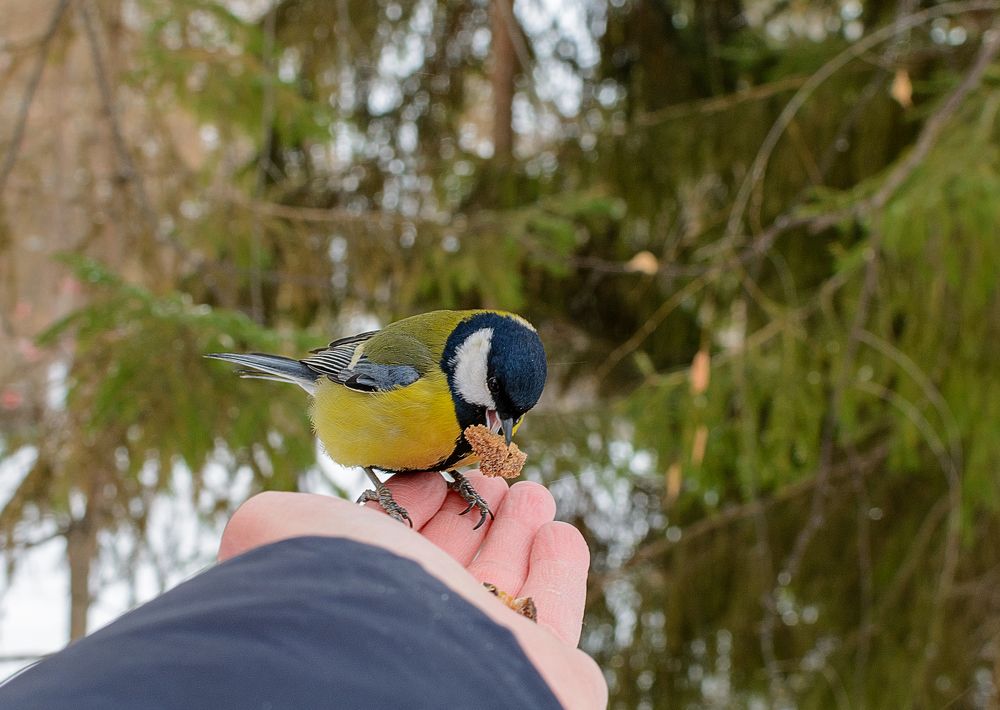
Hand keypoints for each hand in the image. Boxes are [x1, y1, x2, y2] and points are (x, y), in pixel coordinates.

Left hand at [219, 471, 606, 708]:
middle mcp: (418, 634)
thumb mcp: (283, 533)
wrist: (400, 674)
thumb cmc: (337, 594)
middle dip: (476, 515)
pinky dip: (562, 569)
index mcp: (361, 606)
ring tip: (532, 492)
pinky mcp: (545, 674)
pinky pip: (557, 614)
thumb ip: (282, 520)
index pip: (394, 555)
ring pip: (509, 587)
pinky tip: (559, 533)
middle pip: (455, 567)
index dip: (415, 509)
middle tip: (495, 476)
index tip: (435, 478)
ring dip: (522, 532)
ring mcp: (481, 657)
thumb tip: (289, 517)